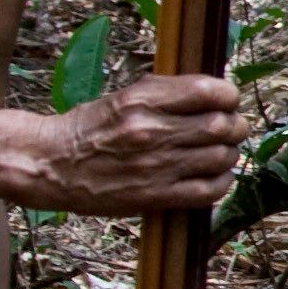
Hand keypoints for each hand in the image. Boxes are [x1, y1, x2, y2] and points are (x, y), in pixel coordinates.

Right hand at [20, 71, 257, 215]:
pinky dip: (222, 181)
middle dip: (235, 125)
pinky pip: (209, 190)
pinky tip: (215, 175)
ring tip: (221, 151)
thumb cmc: (90, 127)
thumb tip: (215, 94)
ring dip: (229, 153)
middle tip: (232, 127)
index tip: (228, 100)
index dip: (229, 95)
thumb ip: (167, 94)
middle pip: (221, 126)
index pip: (209, 91)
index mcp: (142, 100)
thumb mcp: (125, 96)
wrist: (52, 165)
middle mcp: (151, 132)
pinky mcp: (155, 197)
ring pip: (220, 157)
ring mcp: (155, 167)